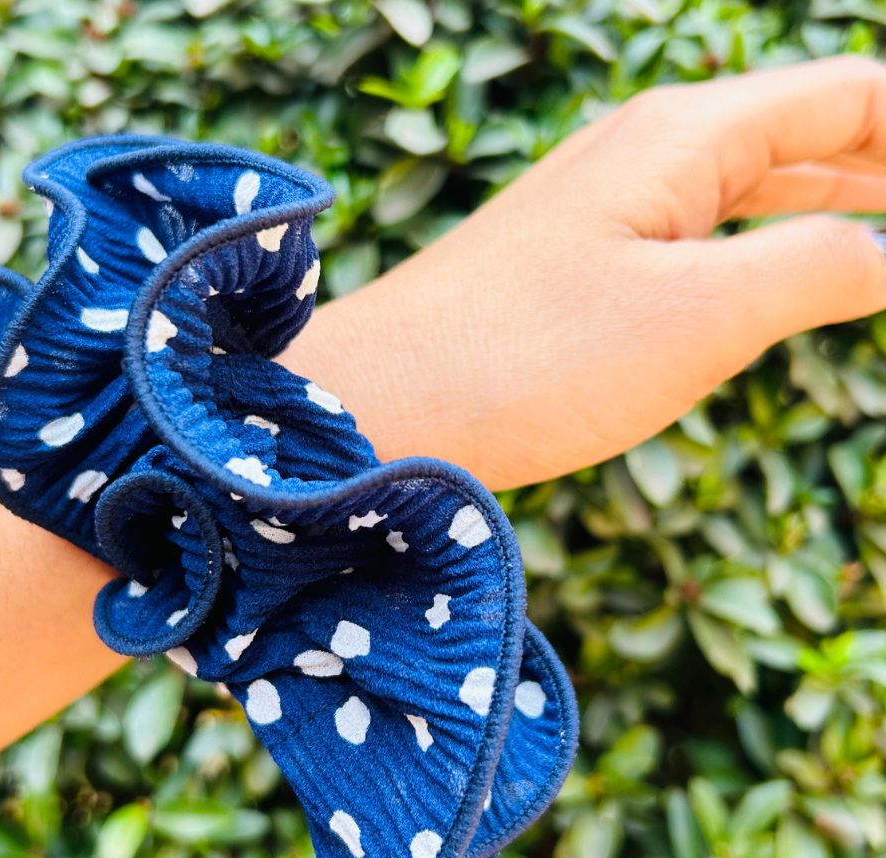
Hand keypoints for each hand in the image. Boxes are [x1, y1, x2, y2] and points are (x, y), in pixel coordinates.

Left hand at [285, 56, 885, 489]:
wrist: (383, 401)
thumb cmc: (531, 360)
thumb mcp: (699, 316)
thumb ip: (814, 268)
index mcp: (686, 135)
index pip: (850, 96)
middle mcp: (642, 151)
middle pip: (803, 130)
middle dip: (882, 165)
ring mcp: (601, 206)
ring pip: (744, 185)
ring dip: (825, 202)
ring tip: (880, 233)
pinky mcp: (571, 263)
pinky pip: (692, 233)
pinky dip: (755, 245)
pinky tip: (767, 273)